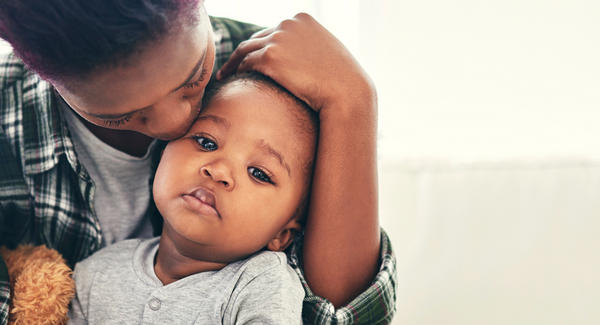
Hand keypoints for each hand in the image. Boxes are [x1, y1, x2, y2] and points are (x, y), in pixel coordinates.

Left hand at [217, 13, 374, 112]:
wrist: (346, 91)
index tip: (254, 57)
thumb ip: (310, 47)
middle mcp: (288, 23)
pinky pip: (246, 62)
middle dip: (247, 52)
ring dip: (234, 62)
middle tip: (234, 66)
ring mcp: (278, 38)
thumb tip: (298, 57)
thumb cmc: (341, 79)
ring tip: (226, 74)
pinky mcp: (269, 57)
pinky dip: (237, 70)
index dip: (263, 45)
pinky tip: (233, 79)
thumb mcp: (328, 52)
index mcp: (302, 19)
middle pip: (257, 37)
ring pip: (246, 49)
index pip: (274, 30)